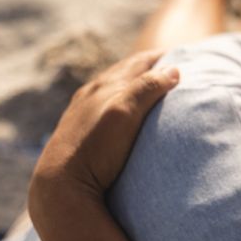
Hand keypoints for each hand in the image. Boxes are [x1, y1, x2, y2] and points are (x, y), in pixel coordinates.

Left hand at [29, 51, 179, 213]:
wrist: (60, 184)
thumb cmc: (95, 149)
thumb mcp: (124, 114)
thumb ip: (146, 88)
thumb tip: (173, 70)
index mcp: (106, 86)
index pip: (139, 63)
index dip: (160, 58)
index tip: (180, 55)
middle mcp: (91, 95)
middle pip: (123, 72)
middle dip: (147, 67)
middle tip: (169, 66)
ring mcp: (81, 113)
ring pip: (111, 88)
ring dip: (131, 84)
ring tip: (147, 87)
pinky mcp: (77, 132)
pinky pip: (101, 106)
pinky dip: (118, 102)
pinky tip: (119, 113)